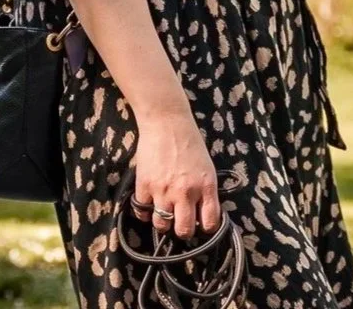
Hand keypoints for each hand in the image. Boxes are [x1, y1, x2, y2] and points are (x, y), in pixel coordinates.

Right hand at [132, 109, 220, 239]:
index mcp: (205, 186)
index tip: (200, 223)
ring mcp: (163, 190)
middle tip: (180, 221)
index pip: (210, 223)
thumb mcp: (206, 167)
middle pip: (184, 230)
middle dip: (183, 229)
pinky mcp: (144, 185)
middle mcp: (185, 192)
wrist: (166, 121)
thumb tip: (203, 215)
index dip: (206, 227)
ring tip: (163, 211)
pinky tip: (149, 202)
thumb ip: (205, 191)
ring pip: (162, 225)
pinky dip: (145, 211)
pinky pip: (142, 211)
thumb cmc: (189, 141)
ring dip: (163, 222)